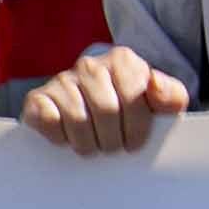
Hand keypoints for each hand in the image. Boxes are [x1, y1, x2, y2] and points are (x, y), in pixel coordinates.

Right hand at [22, 47, 190, 155]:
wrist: (94, 113)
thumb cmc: (133, 109)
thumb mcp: (161, 103)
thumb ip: (170, 95)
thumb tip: (154, 84)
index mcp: (123, 61)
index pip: (133, 97)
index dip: (136, 127)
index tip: (136, 143)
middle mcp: (90, 65)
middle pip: (106, 111)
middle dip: (114, 139)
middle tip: (115, 148)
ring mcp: (61, 79)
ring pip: (78, 120)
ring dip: (89, 143)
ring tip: (95, 146)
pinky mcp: (37, 98)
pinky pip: (49, 123)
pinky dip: (61, 138)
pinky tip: (70, 138)